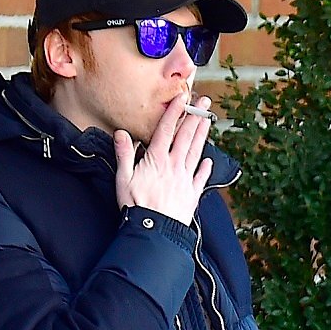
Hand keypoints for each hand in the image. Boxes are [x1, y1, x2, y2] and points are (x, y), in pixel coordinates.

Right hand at [114, 96, 213, 224]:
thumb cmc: (136, 207)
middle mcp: (174, 166)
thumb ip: (124, 155)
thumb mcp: (123, 179)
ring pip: (196, 152)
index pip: (167, 130)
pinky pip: (201, 178)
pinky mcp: (192, 194)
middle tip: (204, 102)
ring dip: (202, 135)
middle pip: (186, 137)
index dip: (175, 112)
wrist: (155, 232)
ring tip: (208, 121)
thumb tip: (121, 133)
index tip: (182, 97)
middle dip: (195, 117)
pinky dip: (205, 168)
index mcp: (157, 160)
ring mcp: (185, 179)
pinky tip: (209, 160)